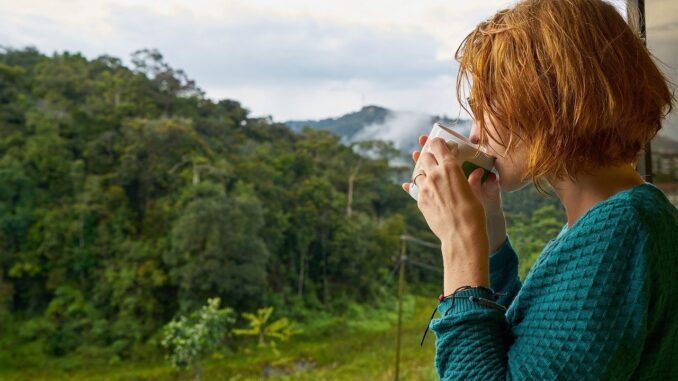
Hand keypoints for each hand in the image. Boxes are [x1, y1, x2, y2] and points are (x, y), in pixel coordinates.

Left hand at [402, 135, 506, 254]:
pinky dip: (421, 187)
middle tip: (435, 160)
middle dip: (429, 156)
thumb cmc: (474, 213)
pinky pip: (416, 188)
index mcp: (450, 167)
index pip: (437, 145)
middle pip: (425, 156)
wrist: (461, 235)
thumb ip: (472, 180)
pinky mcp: (420, 200)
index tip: (440, 144)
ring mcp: (424, 187)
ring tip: (431, 177)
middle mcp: (434, 174)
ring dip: (424, 172)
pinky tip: (427, 190)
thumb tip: (477, 173)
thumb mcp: (475, 193)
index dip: (438, 143)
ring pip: (418, 172)